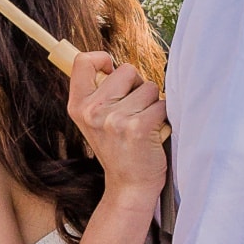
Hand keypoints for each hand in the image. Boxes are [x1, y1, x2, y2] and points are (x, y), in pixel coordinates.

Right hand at [67, 50, 166, 201]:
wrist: (129, 185)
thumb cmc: (119, 148)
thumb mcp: (96, 120)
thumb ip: (100, 92)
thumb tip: (110, 62)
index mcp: (79, 106)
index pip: (83, 61)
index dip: (102, 59)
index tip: (112, 71)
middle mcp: (92, 111)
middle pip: (127, 70)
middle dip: (138, 86)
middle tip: (134, 111)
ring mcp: (114, 119)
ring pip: (149, 87)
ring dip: (153, 104)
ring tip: (144, 125)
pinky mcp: (138, 127)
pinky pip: (162, 104)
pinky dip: (164, 117)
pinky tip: (154, 133)